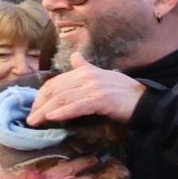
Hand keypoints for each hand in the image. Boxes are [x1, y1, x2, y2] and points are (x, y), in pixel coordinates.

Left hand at [25, 52, 144, 124]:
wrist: (146, 103)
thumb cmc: (126, 93)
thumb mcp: (104, 76)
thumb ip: (87, 68)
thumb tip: (75, 56)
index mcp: (85, 71)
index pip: (56, 82)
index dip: (42, 95)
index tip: (34, 108)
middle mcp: (87, 76)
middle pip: (56, 90)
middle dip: (40, 104)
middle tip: (30, 118)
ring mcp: (94, 87)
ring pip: (63, 99)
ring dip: (46, 111)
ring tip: (35, 122)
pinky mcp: (101, 99)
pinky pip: (76, 106)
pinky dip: (62, 112)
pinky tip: (51, 118)